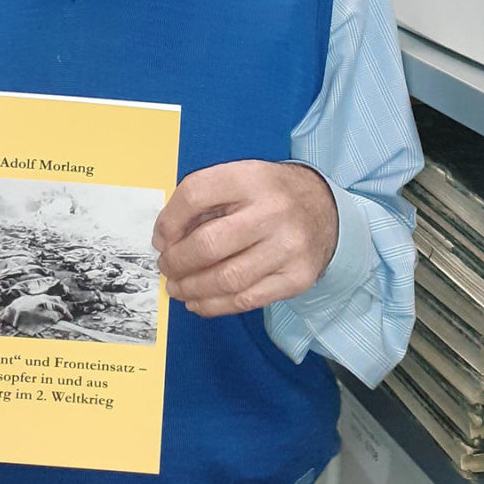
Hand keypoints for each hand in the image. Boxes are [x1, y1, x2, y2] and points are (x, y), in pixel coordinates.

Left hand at [152, 161, 337, 317]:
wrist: (323, 207)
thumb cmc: (268, 194)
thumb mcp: (238, 179)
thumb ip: (204, 203)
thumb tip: (166, 239)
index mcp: (250, 178)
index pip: (195, 194)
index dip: (168, 220)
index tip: (160, 238)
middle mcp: (272, 210)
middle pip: (208, 244)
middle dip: (177, 261)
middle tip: (166, 267)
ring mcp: (288, 246)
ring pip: (226, 278)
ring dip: (192, 288)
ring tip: (177, 288)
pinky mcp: (298, 277)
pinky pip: (247, 299)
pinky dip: (215, 305)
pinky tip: (199, 302)